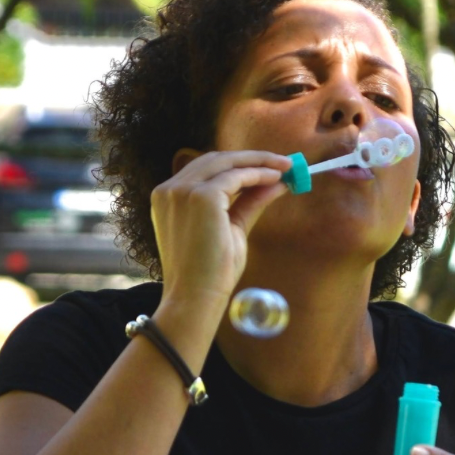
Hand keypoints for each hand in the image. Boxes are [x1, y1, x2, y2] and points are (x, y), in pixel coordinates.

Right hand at [151, 150, 288, 310]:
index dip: (237, 164)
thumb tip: (275, 183)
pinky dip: (258, 174)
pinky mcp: (201, 196)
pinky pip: (236, 177)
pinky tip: (276, 179)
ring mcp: (182, 191)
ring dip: (258, 162)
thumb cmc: (209, 272)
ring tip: (285, 168)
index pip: (206, 169)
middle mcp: (170, 189)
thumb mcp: (231, 228)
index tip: (266, 167)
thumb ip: (249, 203)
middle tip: (282, 162)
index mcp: (169, 197)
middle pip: (215, 159)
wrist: (196, 297)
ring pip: (226, 162)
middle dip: (252, 157)